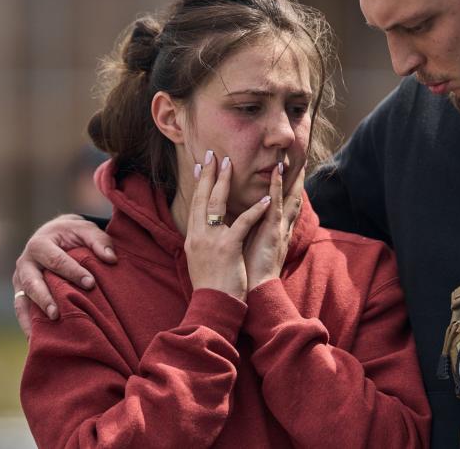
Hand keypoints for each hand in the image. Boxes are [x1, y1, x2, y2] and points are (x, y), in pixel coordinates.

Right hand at [13, 214, 116, 336]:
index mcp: (40, 244)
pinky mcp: (21, 292)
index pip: (56, 260)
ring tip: (43, 333)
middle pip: (32, 282)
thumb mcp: (86, 230)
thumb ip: (99, 241)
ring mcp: (20, 280)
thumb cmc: (73, 234)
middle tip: (58, 314)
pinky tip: (36, 340)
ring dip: (33, 316)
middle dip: (45, 298)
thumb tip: (111, 258)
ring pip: (22, 299)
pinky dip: (27, 324)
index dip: (73, 272)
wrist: (54, 235)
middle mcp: (25, 263)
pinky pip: (21, 310)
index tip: (90, 284)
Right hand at [185, 152, 271, 299]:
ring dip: (224, 182)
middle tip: (213, 154)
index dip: (199, 184)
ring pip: (217, 204)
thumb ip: (203, 242)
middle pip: (203, 198)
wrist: (214, 304)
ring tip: (231, 164)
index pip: (195, 204)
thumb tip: (204, 229)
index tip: (201, 166)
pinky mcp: (228, 247)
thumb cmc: (211, 285)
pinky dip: (255, 210)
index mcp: (193, 237)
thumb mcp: (201, 259)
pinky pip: (242, 223)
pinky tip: (265, 199)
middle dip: (208, 174)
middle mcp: (199, 235)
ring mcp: (212, 240)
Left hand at [244, 163, 304, 290]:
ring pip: (284, 197)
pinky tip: (277, 172)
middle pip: (286, 199)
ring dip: (286, 178)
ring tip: (286, 158)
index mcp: (271, 232)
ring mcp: (276, 228)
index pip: (277, 207)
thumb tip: (236, 227)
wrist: (253, 292)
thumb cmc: (248, 274)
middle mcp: (277, 228)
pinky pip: (276, 204)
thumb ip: (247, 236)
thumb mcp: (248, 249)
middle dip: (290, 181)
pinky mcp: (274, 231)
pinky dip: (277, 187)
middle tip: (289, 162)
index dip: (279, 190)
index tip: (279, 174)